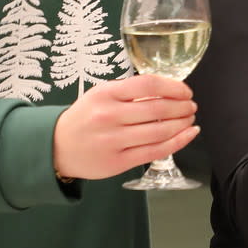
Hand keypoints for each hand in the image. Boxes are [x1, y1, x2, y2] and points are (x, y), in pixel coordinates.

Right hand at [52, 73, 197, 179]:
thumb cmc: (85, 117)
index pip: (148, 85)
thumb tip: (170, 91)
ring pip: (160, 131)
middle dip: (182, 107)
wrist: (55, 147)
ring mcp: (113, 141)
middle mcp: (109, 116)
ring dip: (182, 124)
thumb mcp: (100, 94)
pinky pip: (155, 152)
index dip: (174, 87)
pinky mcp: (118, 162)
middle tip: (191, 106)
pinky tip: (189, 134)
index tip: (186, 91)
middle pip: (158, 109)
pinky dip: (178, 142)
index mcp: (106, 94)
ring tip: (190, 118)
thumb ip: (130, 92)